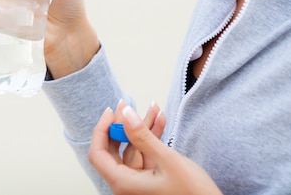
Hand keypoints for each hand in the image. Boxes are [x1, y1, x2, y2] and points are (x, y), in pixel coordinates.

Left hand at [89, 103, 222, 194]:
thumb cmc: (193, 194)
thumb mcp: (167, 160)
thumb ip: (143, 136)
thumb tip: (125, 115)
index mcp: (123, 184)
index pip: (98, 154)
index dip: (102, 130)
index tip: (112, 111)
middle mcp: (126, 186)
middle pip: (115, 151)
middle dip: (124, 125)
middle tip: (130, 105)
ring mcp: (138, 184)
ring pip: (133, 150)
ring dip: (143, 129)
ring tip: (154, 109)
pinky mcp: (150, 182)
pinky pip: (145, 156)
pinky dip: (151, 140)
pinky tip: (160, 122)